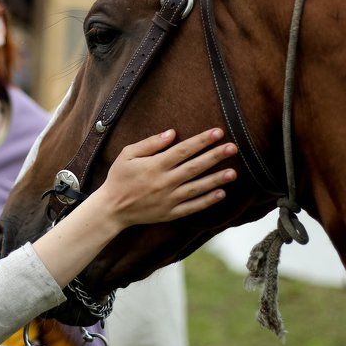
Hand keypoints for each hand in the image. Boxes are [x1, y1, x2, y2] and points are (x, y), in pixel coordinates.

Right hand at [92, 128, 235, 230]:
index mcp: (155, 165)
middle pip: (195, 167)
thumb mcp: (128, 155)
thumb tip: (172, 133)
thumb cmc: (119, 178)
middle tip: (233, 148)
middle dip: (215, 156)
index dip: (201, 141)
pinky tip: (221, 193)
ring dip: (216, 179)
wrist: (112, 208)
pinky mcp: (170, 213)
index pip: (183, 150)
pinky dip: (207, 201)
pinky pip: (192, 206)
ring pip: (197, 187)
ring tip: (233, 172)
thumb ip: (150, 143)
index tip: (218, 132)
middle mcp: (165, 181)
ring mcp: (169, 199)